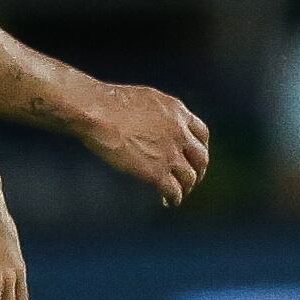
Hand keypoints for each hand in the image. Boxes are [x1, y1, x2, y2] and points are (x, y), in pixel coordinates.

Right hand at [78, 83, 212, 205]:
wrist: (98, 112)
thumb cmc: (110, 101)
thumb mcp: (146, 98)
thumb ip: (159, 113)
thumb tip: (155, 122)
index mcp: (178, 112)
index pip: (201, 133)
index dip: (200, 148)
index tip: (195, 155)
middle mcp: (180, 133)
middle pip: (201, 158)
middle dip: (198, 171)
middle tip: (192, 178)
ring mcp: (170, 154)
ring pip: (189, 177)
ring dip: (186, 188)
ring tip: (179, 194)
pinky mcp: (156, 172)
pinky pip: (173, 190)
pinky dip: (173, 198)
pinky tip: (167, 201)